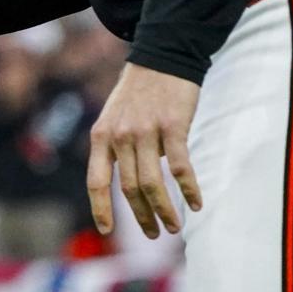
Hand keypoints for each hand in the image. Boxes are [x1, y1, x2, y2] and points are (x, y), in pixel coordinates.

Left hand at [85, 62, 202, 237]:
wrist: (160, 58)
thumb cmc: (137, 93)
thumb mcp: (113, 118)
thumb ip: (114, 147)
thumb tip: (127, 185)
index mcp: (101, 135)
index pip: (96, 181)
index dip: (100, 209)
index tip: (106, 231)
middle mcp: (120, 136)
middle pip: (129, 188)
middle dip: (142, 216)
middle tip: (154, 233)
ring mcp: (145, 131)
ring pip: (152, 183)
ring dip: (164, 210)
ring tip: (174, 226)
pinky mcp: (172, 127)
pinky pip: (180, 167)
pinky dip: (188, 189)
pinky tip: (196, 203)